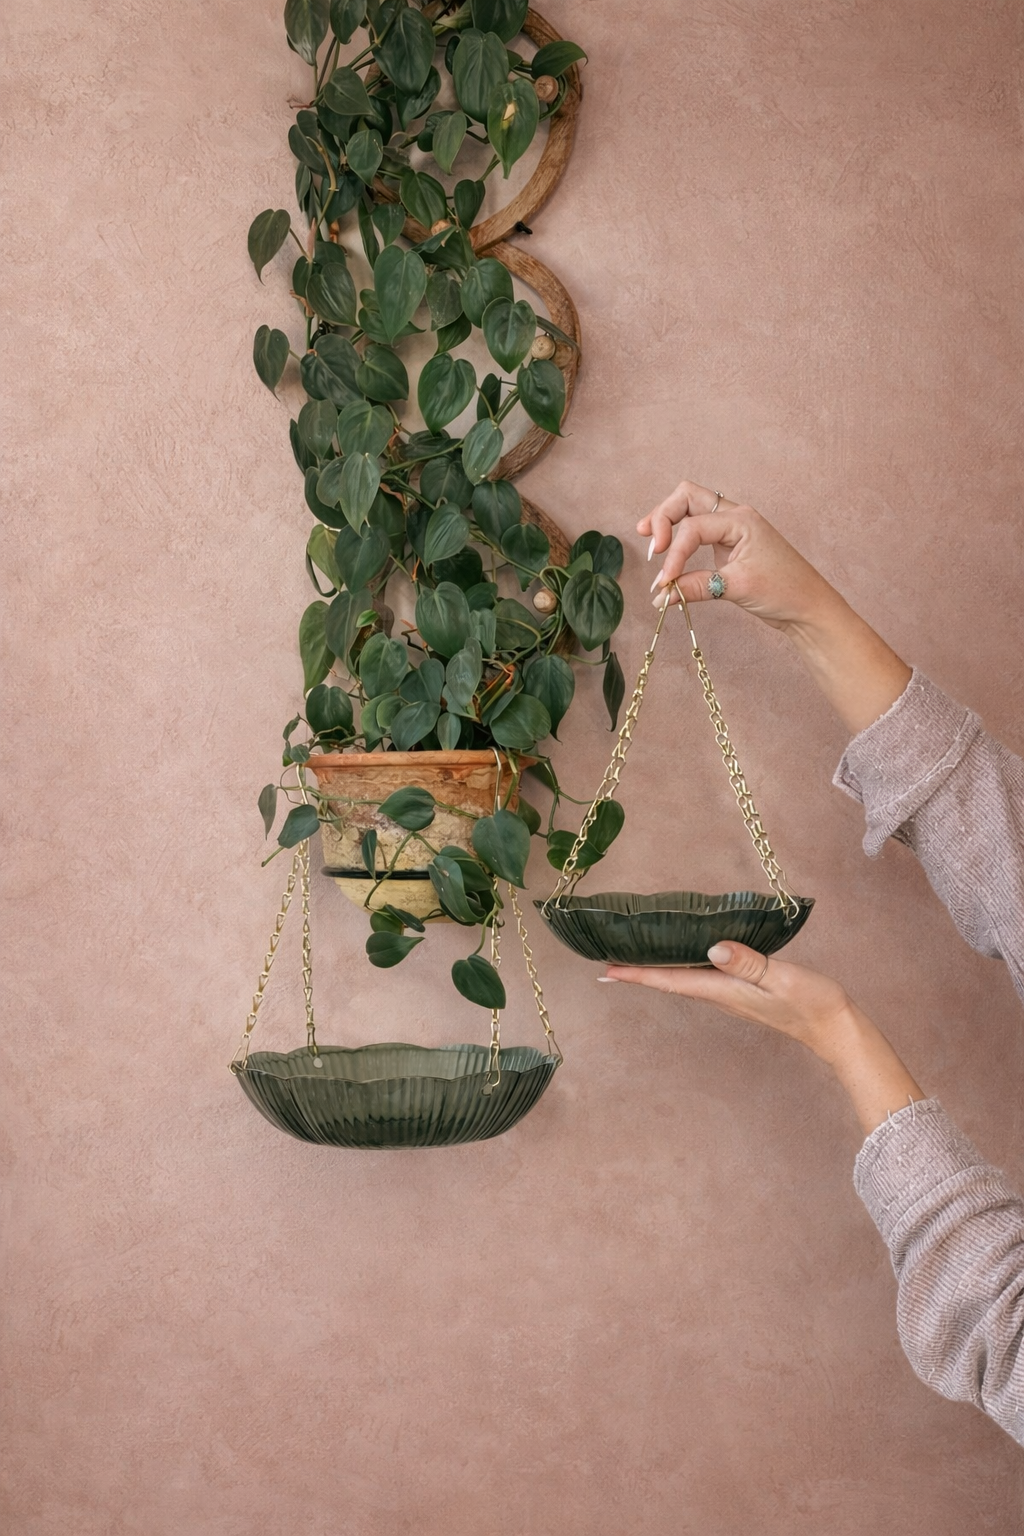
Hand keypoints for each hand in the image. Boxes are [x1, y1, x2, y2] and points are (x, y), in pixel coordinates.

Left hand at [602, 941, 924, 1133]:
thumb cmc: (813, 1003)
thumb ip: (748, 963)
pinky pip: (703, 979)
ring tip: (634, 959)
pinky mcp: (743, 994)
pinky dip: (683, 968)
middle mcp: (721, 995)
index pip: (672, 980)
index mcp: (724, 991)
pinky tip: (684, 958)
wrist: (838, 1029)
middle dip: (638, 972)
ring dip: (658, 971)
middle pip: (670, 981)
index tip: (606, 969)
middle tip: (606, 963)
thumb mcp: (781, 978)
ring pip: (685, 980)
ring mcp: (732, 997)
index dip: (638, 974)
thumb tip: (713, 949)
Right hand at [636, 478, 912, 734]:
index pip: (692, 527)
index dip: (673, 554)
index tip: (664, 583)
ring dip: (668, 523)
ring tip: (650, 543)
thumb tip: (661, 595)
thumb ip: (694, 587)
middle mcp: (735, 516)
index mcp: (740, 519)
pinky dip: (680, 541)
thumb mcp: (736, 588)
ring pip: (690, 510)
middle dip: (663, 516)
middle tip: (650, 546)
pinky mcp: (729, 547)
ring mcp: (731, 530)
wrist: (809, 608)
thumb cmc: (784, 592)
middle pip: (687, 498)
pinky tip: (667, 557)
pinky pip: (697, 533)